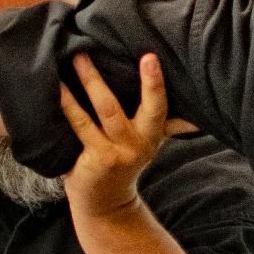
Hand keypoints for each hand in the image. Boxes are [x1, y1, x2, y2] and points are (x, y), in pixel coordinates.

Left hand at [58, 52, 190, 226]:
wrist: (105, 204)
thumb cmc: (122, 162)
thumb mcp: (148, 144)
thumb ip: (168, 126)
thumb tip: (195, 116)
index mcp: (152, 135)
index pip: (159, 106)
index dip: (155, 83)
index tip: (150, 57)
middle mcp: (138, 144)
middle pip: (137, 107)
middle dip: (124, 79)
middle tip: (118, 50)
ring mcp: (116, 153)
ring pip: (105, 110)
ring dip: (89, 82)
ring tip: (77, 57)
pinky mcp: (96, 159)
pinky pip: (80, 124)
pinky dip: (68, 104)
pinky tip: (57, 87)